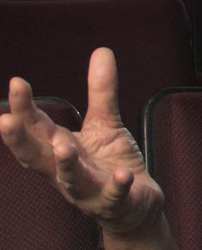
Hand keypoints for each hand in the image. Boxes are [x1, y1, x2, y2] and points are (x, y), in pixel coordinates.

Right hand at [0, 48, 176, 248]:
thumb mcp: (105, 124)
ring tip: (64, 147)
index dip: (23, 108)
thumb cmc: (110, 164)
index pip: (35, 127)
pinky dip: (116, 186)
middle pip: (37, 157)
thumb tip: (102, 51)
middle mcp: (65, 171)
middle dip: (21, 140)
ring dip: (66, 164)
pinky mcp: (114, 202)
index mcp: (59, 149)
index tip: (17, 82)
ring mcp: (88, 190)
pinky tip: (123, 174)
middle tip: (7, 121)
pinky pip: (113, 195)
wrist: (135, 203)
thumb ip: (101, 92)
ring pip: (70, 180)